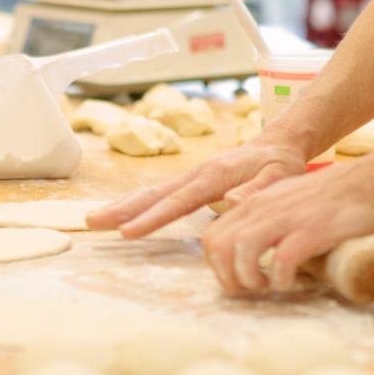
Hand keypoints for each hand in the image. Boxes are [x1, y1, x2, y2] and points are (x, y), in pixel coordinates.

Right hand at [86, 139, 307, 237]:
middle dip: (123, 209)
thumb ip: (256, 190)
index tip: (128, 232)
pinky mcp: (192, 181)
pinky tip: (123, 213)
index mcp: (214, 176)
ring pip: (152, 192)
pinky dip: (137, 203)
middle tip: (92, 222)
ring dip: (123, 205)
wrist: (280, 142)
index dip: (152, 217)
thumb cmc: (282, 163)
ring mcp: (191, 177)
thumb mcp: (281, 176)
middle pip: (154, 194)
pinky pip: (160, 193)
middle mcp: (196, 174)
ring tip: (94, 219)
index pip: (178, 201)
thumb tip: (226, 203)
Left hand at [202, 163, 373, 294]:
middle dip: (227, 277)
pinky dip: (280, 279)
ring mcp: (285, 218)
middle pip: (219, 247)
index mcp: (253, 203)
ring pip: (243, 252)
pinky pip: (281, 261)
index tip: (235, 280)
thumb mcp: (284, 201)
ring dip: (250, 279)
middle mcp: (263, 209)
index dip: (217, 267)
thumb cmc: (327, 198)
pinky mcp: (309, 231)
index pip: (212, 237)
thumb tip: (246, 249)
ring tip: (268, 287)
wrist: (367, 184)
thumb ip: (262, 218)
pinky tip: (289, 284)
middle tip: (248, 290)